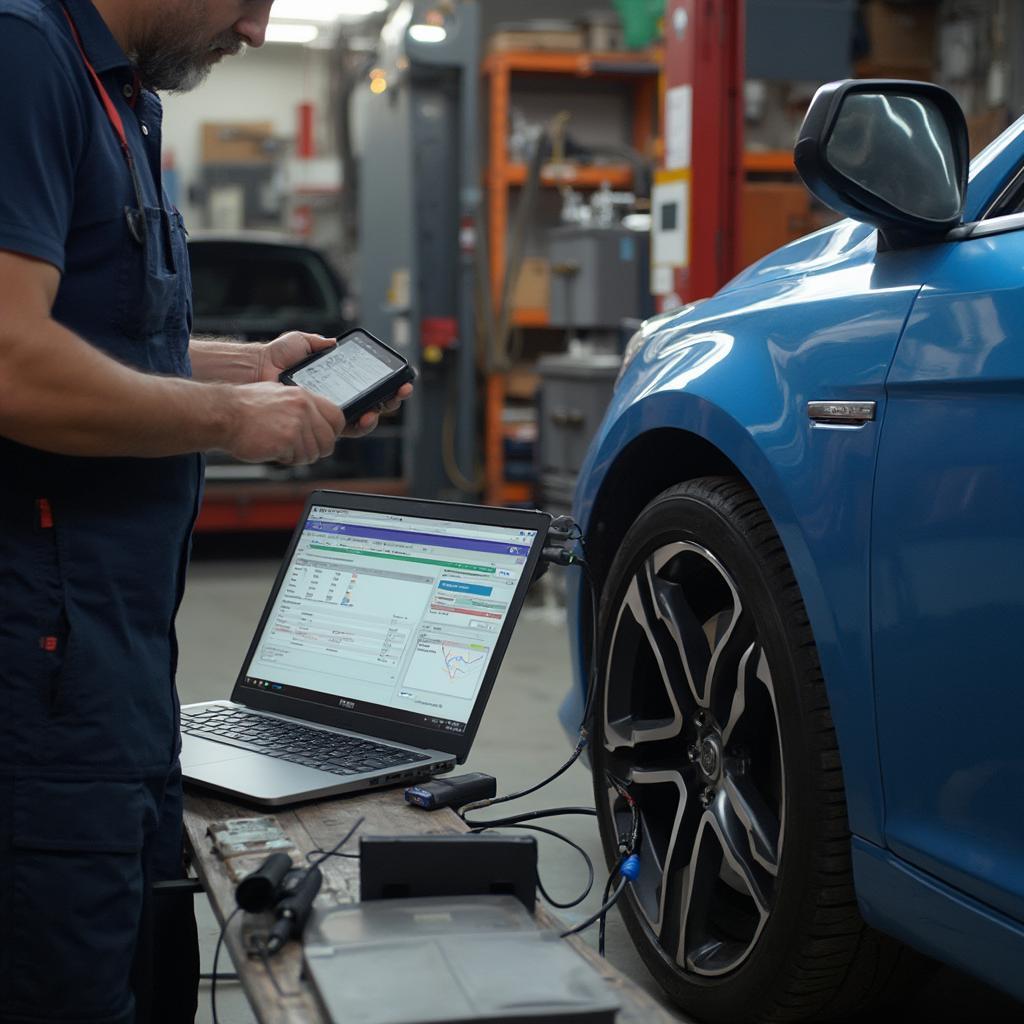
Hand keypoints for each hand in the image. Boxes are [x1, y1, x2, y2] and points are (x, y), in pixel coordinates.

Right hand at [222, 382, 343, 465]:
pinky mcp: (287, 441)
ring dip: (298, 456)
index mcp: (303, 396)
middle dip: (317, 449)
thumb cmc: (244, 407)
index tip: (325, 437)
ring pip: (313, 453)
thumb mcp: (278, 394)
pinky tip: (273, 449)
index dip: (333, 432)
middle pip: (329, 440)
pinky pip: (297, 459)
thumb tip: (317, 421)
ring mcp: (296, 425)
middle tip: (300, 449)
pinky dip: (286, 459)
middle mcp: (303, 408)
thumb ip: (300, 406)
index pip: (337, 416)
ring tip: (280, 447)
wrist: (223, 415)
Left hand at [254, 329, 413, 438]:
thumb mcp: (301, 342)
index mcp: (337, 380)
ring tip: (381, 406)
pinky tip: (365, 416)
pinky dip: (360, 424)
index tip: (399, 378)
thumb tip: (334, 342)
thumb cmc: (276, 358)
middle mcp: (337, 398)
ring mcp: (330, 413)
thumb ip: (318, 342)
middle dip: (392, 398)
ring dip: (379, 413)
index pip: (368, 384)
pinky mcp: (321, 424)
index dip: (387, 383)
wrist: (257, 371)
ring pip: (364, 419)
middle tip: (400, 391)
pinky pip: (345, 429)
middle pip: (373, 403)